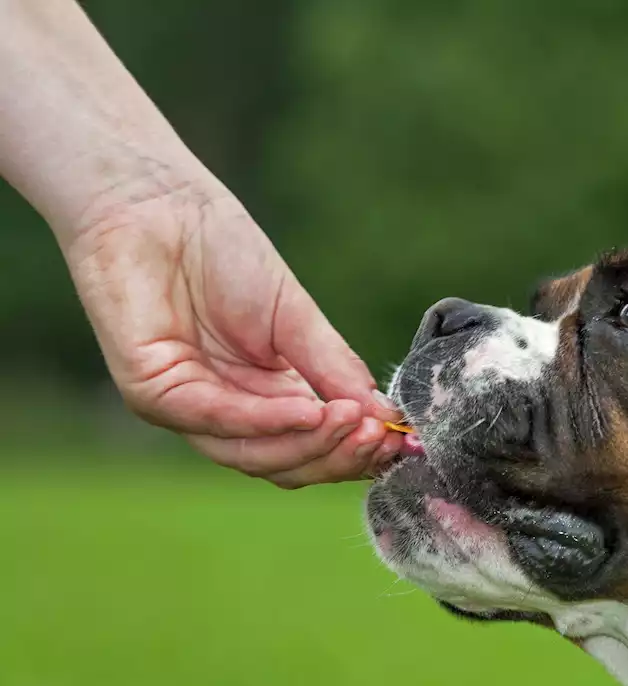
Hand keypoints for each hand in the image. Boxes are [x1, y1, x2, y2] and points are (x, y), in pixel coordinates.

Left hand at [64, 171, 402, 487]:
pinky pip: (218, 421)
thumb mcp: (298, 319)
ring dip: (312, 445)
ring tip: (355, 421)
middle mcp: (225, 414)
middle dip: (340, 457)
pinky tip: (310, 410)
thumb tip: (387, 417)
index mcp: (263, 399)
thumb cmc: (223, 253)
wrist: (157, 205)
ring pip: (256, 456)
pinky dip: (270, 422)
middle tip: (382, 435)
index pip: (312, 448)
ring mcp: (186, 409)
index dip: (357, 452)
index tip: (403, 440)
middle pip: (288, 465)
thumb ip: (335, 369)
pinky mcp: (152, 393)